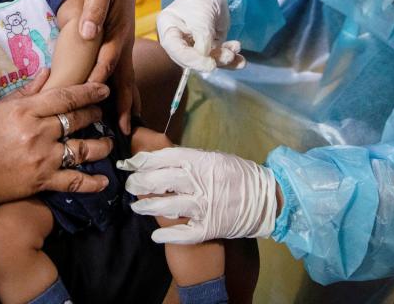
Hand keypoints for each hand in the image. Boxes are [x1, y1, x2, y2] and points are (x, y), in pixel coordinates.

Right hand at [0, 71, 113, 213]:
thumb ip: (26, 91)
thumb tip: (48, 72)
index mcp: (27, 111)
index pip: (65, 97)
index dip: (88, 92)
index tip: (103, 89)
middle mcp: (39, 133)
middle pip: (77, 120)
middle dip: (95, 114)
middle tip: (102, 112)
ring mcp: (43, 158)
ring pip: (82, 149)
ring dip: (101, 146)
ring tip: (109, 143)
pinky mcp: (43, 181)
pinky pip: (73, 182)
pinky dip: (91, 183)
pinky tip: (105, 181)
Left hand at [75, 0, 140, 134]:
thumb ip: (94, 8)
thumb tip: (87, 34)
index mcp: (118, 33)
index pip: (108, 63)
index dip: (101, 82)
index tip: (96, 104)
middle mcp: (123, 44)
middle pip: (125, 80)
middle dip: (125, 105)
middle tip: (125, 132)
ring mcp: (122, 47)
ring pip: (125, 80)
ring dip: (126, 103)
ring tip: (126, 129)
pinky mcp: (117, 47)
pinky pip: (121, 75)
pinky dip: (122, 92)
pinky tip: (119, 108)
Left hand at [117, 147, 277, 243]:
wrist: (266, 199)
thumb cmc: (238, 175)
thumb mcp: (215, 158)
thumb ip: (190, 158)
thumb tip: (160, 157)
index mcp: (201, 161)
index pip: (164, 158)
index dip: (141, 161)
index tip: (128, 164)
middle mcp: (200, 182)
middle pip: (161, 180)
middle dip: (140, 183)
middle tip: (129, 186)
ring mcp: (204, 206)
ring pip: (168, 206)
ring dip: (148, 207)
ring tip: (137, 207)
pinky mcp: (209, 227)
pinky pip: (184, 233)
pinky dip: (168, 236)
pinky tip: (156, 236)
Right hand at [156, 0, 245, 72]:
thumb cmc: (199, 1)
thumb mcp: (200, 15)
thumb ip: (202, 35)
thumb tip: (205, 55)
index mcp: (169, 31)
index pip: (176, 50)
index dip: (193, 60)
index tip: (210, 63)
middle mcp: (179, 42)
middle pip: (192, 59)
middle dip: (213, 60)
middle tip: (228, 56)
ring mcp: (194, 47)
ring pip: (208, 60)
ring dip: (224, 59)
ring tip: (235, 50)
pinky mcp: (209, 49)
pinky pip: (218, 58)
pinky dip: (231, 60)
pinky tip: (240, 61)